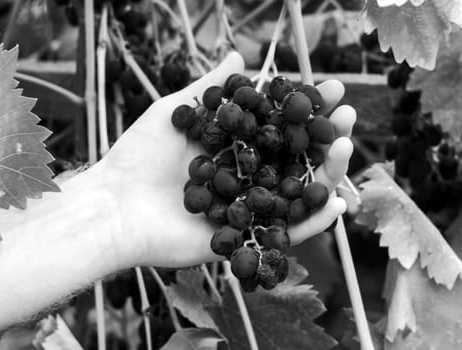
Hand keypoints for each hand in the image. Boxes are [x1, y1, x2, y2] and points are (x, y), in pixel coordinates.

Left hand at [98, 52, 354, 268]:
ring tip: (344, 145)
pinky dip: (315, 222)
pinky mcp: (246, 238)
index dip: (304, 107)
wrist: (116, 207)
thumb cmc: (139, 156)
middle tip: (346, 114)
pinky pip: (287, 233)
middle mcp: (248, 175)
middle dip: (324, 135)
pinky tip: (338, 202)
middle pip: (296, 157)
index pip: (279, 125)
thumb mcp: (176, 110)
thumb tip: (239, 52)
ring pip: (298, 192)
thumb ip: (211, 87)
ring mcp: (250, 207)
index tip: (328, 87)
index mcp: (235, 146)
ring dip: (327, 172)